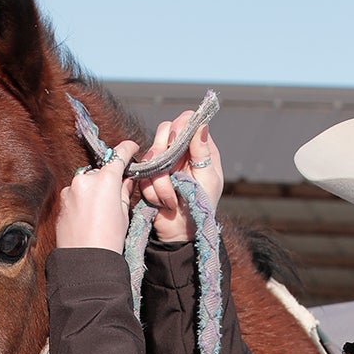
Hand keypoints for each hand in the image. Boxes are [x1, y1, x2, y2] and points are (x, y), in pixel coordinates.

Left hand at [55, 141, 139, 252]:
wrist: (85, 262)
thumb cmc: (109, 240)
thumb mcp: (123, 214)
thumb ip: (124, 192)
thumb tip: (126, 180)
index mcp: (105, 180)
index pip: (118, 155)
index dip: (127, 149)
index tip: (131, 148)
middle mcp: (85, 180)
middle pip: (100, 172)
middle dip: (108, 180)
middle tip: (116, 196)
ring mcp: (70, 190)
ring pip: (86, 183)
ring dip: (93, 191)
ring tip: (99, 213)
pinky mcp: (61, 203)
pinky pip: (75, 195)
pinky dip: (82, 201)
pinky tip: (88, 218)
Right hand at [140, 112, 224, 242]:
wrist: (182, 233)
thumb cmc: (202, 206)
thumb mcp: (209, 179)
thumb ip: (203, 152)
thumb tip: (201, 125)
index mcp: (198, 148)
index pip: (187, 120)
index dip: (181, 126)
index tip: (179, 141)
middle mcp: (179, 151)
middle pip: (165, 129)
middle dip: (167, 152)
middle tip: (175, 172)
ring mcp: (162, 162)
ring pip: (152, 154)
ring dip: (162, 181)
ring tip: (172, 199)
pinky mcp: (148, 177)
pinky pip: (144, 175)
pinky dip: (154, 192)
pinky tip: (164, 203)